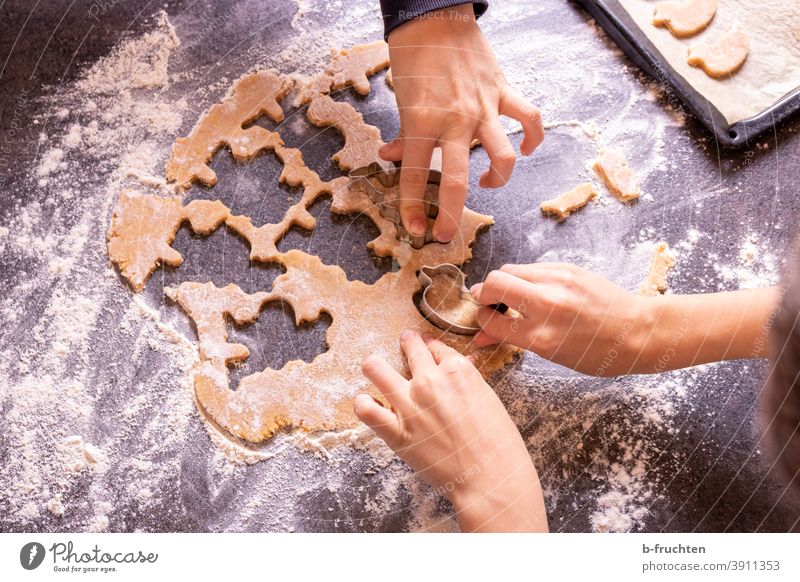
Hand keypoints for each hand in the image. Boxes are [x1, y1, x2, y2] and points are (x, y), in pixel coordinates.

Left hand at [354, 330, 546, 531]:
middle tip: (405, 342)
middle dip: (407, 343)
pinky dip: (363, 404)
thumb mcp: (489, 400)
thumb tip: (462, 364)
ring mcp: (410, 405)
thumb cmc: (498, 442)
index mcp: (457, 370)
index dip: (430, 345)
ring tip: (374, 367)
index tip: (426, 345)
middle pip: (410, 349)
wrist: (490, 477)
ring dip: (374, 366)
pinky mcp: (396, 432)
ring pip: (375, 368)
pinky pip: (366, 410)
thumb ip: (469, 380)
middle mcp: (430, 381)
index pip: (436, 347)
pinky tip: (367, 403)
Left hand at [383, 4, 543, 242]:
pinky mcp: (503, 93)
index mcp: (422, 122)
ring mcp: (483, 108)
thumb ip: (402, 134)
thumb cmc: (413, 57)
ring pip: (502, 156)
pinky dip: (532, 139)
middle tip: (446, 234)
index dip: (412, 207)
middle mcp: (454, 120)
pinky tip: (526, 152)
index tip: (415, 228)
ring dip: (498, 180)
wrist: (436, 17)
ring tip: (488, 185)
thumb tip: (394, 157)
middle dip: (451, 215)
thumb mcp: (401, 99)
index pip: (414, 175)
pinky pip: (528, 120)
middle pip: (456, 180)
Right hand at [471, 263, 778, 374]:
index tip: (482, 319)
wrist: (639, 331)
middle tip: (486, 302)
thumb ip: (515, 340)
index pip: (492, 319)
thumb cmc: (597, 353)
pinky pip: (532, 268)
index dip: (481, 318)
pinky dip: (525, 278)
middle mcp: (547, 305)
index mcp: (542, 336)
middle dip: (483, 293)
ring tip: (510, 297)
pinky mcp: (567, 269)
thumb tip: (483, 334)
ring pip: (510, 270)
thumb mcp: (553, 355)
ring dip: (502, 282)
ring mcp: (558, 283)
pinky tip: (533, 292)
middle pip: (494, 283)